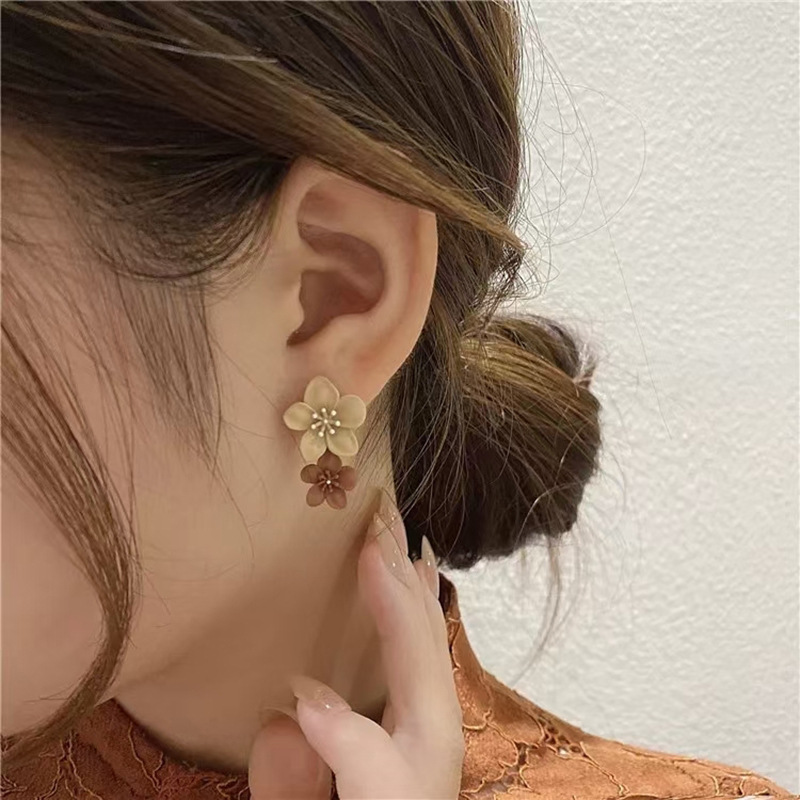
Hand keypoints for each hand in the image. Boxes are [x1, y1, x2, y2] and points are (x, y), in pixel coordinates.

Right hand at [248, 496, 464, 798]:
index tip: (369, 545)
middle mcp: (431, 720)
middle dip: (403, 572)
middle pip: (423, 632)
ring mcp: (424, 724)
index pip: (408, 648)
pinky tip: (410, 595)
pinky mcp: (410, 727)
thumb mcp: (363, 799)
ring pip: (422, 639)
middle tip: (383, 515)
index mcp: (422, 733)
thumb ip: (336, 758)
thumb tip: (303, 696)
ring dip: (410, 585)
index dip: (389, 596)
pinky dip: (412, 616)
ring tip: (400, 540)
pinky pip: (413, 657)